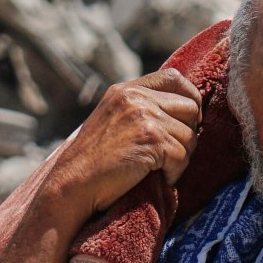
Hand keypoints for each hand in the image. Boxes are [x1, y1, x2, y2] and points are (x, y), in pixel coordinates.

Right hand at [36, 68, 200, 223]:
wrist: (72, 185)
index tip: (188, 122)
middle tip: (173, 155)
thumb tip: (187, 112)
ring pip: (190, 135)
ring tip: (161, 169)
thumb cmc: (93, 162)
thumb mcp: (113, 120)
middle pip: (190, 107)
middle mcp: (135, 97)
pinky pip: (182, 156)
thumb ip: (140, 109)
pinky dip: (175, 173)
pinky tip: (159, 178)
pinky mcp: (151, 139)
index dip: (190, 98)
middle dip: (188, 133)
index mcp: (125, 90)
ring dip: (182, 157)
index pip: (173, 78)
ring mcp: (144, 117)